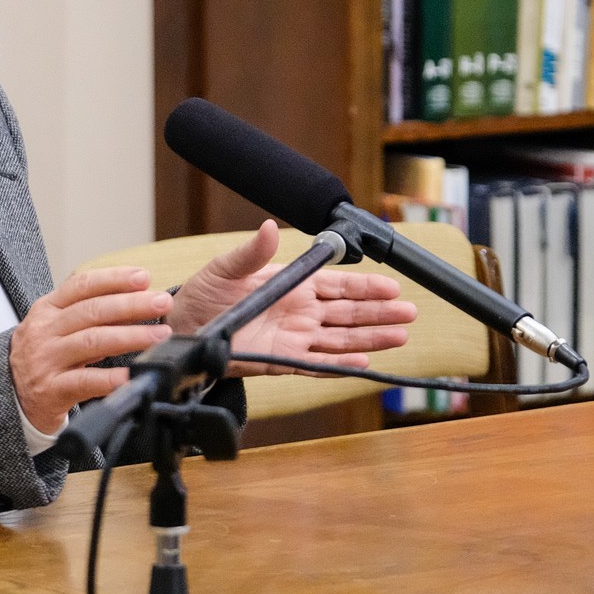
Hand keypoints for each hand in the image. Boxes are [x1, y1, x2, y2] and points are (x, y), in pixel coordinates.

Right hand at [10, 268, 174, 432]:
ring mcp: (46, 359)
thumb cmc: (45, 356)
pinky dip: (111, 377)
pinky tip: (132, 374)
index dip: (114, 278)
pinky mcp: (51, 389)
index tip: (144, 277)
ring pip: (92, 341)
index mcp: (48, 308)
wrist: (10, 396)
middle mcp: (45, 330)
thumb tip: (140, 298)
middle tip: (162, 302)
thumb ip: (91, 312)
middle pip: (92, 310)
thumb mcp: (59, 327)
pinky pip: (85, 381)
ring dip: (130, 336)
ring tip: (159, 335)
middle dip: (132, 304)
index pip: (82, 285)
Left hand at [166, 222, 417, 377]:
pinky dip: (341, 365)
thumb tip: (268, 228)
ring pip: (341, 339)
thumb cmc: (204, 295)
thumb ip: (252, 252)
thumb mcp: (226, 268)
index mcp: (293, 285)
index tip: (392, 287)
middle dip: (380, 313)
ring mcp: (295, 338)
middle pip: (349, 313)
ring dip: (371, 339)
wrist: (183, 327)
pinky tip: (365, 364)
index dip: (366, 287)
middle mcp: (300, 312)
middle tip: (410, 314)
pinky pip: (318, 364)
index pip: (339, 285)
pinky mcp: (283, 361)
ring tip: (400, 337)